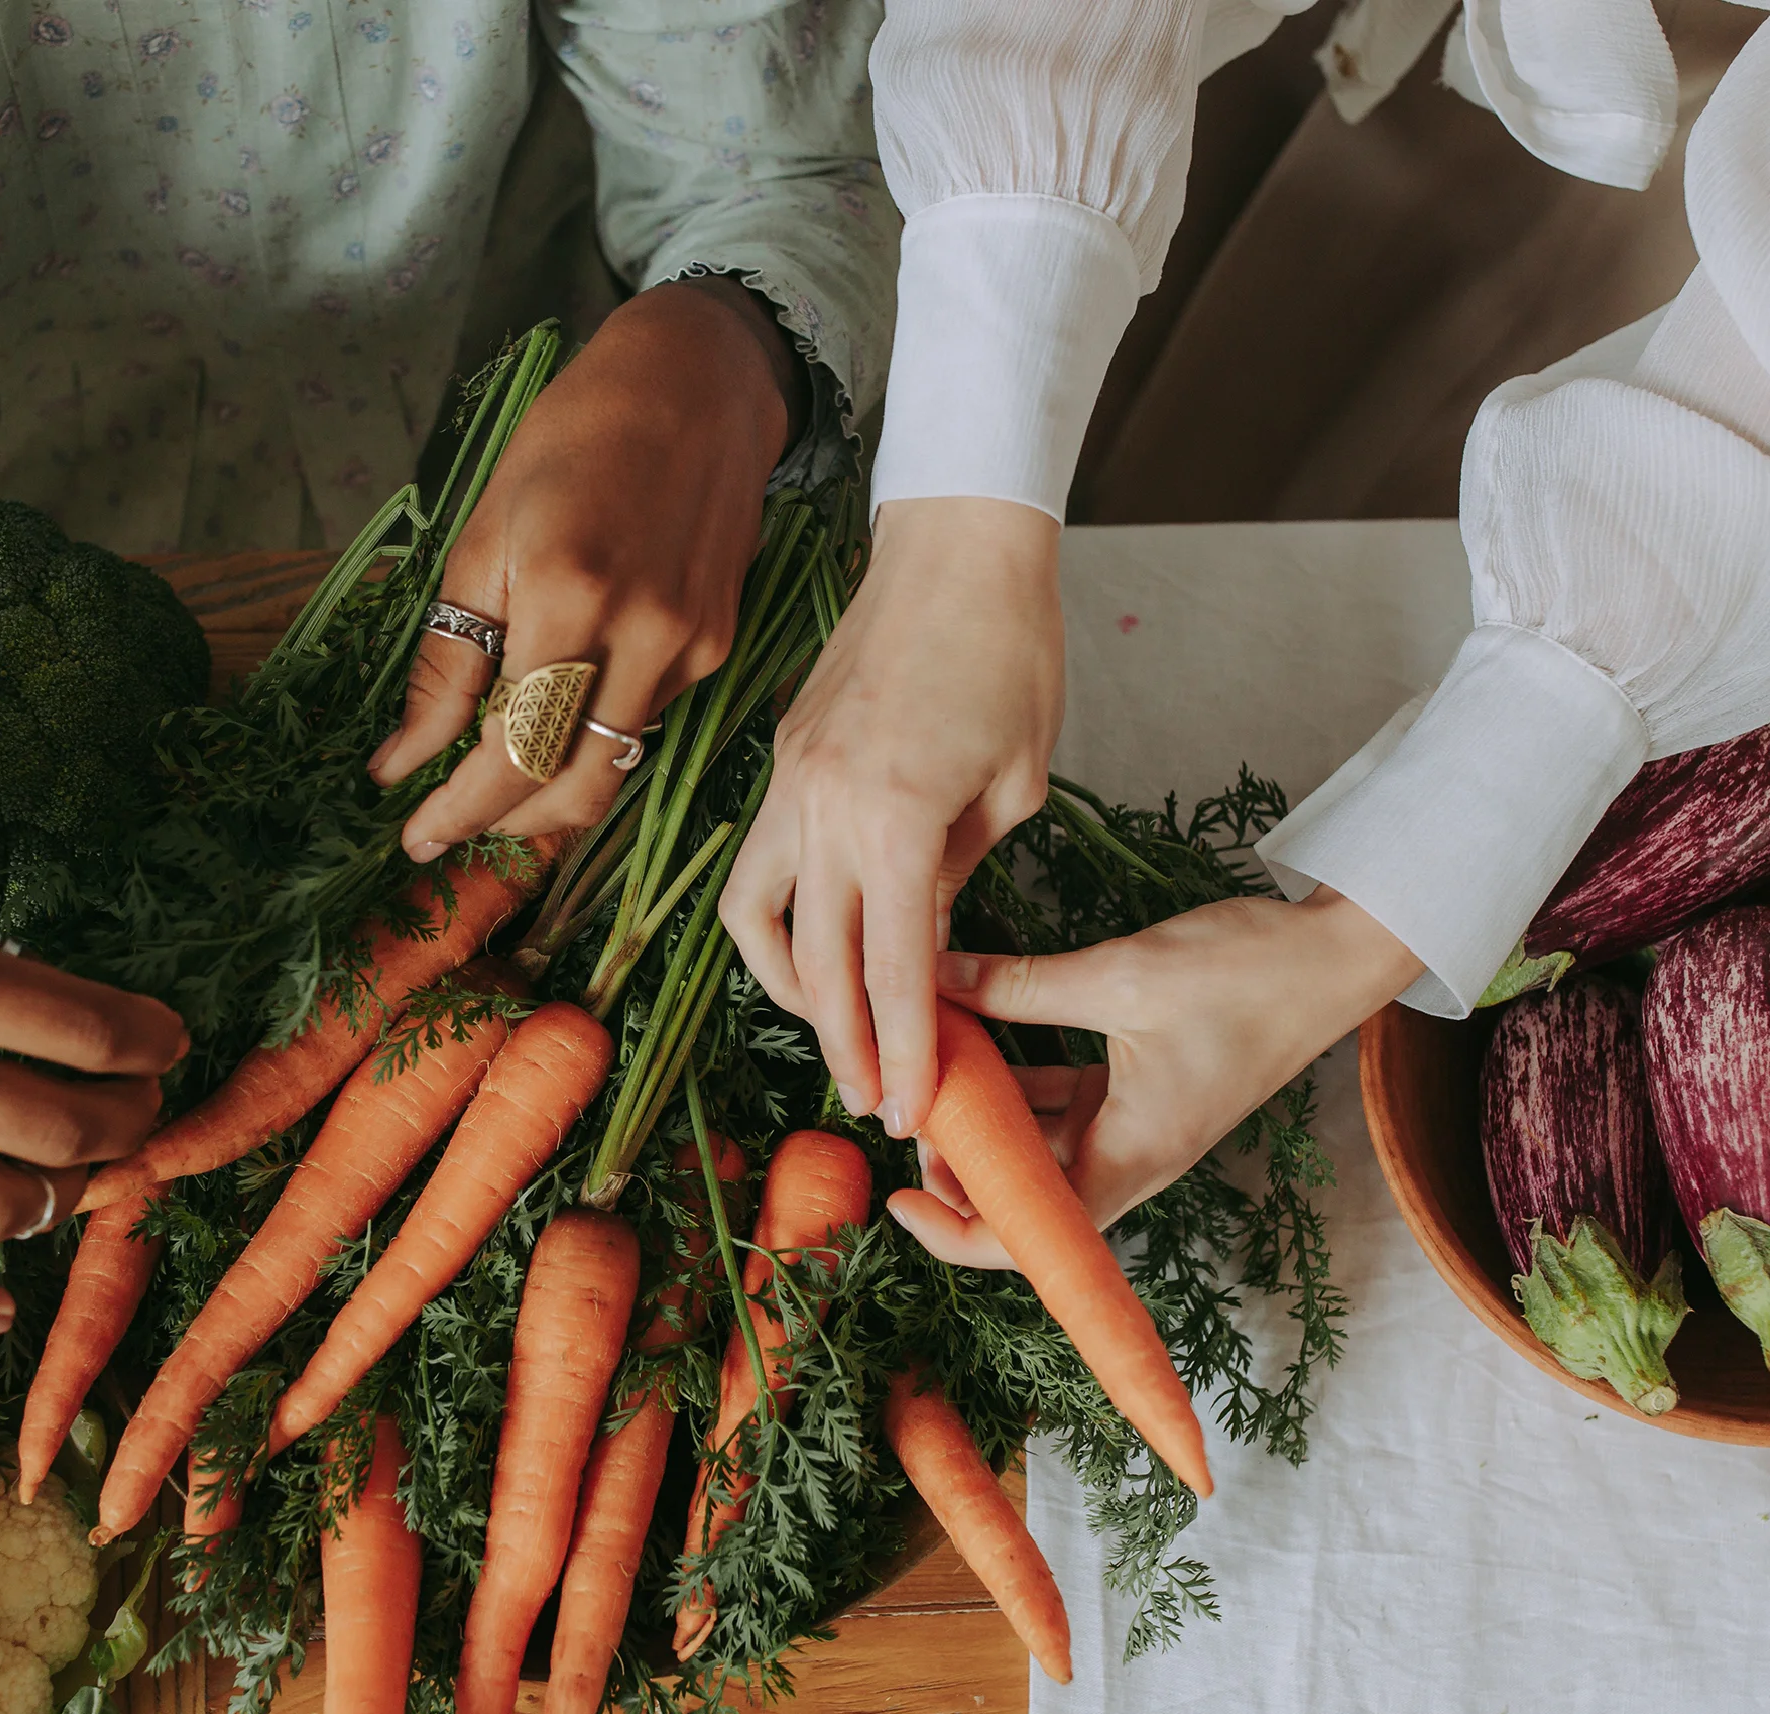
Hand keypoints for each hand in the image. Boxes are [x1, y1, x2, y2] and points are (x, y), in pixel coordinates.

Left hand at [371, 276, 803, 856]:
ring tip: (487, 778)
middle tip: (444, 827)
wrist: (697, 382)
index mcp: (571, 598)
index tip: (414, 834)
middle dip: (503, 825)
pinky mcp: (719, 645)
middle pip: (574, 791)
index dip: (460, 811)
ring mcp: (694, 648)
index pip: (514, 755)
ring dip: (545, 790)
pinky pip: (644, 721)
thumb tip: (402, 759)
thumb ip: (448, 660)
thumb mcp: (484, 537)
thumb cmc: (573, 437)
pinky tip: (555, 712)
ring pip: (612, 765)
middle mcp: (647, 637)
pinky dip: (589, 736)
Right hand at [723, 497, 1063, 1140]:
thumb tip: (923, 944)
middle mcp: (823, 806)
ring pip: (757, 919)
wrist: (957, 546)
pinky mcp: (780, 761)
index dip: (904, 1052)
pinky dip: (779, 920)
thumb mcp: (1013, 785)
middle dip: (846, 1045)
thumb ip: (958, 875)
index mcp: (895, 818)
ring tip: (835, 1031)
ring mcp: (789, 781)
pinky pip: (761, 864)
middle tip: (873, 1102)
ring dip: (791, 989)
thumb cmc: (1010, 652)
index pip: (894, 969)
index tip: (909, 1110)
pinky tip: (816, 945)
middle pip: (816, 963)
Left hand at [887, 890, 1422, 1266]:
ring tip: (927, 1068)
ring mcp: (1132, 1126)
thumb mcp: (1121, 977)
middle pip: (1022, 1196)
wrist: (1335, 955)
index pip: (1028, 1238)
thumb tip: (929, 980)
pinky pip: (1058, 1104)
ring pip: (1035, 1146)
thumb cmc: (1248, 976)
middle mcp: (1130, 1158)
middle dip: (957, 1163)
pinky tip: (970, 1035)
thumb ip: (1019, 986)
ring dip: (982, 1118)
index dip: (953, 1233)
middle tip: (906, 1102)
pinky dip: (1014, 1080)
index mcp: (1132, 1158)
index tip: (897, 1195)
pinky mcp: (1136, 1091)